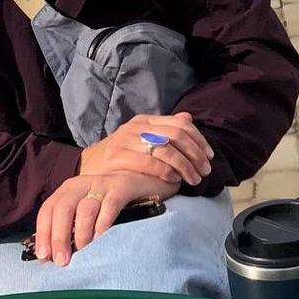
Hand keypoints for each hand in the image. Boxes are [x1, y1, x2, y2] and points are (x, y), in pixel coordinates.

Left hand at [33, 170, 174, 266]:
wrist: (145, 180)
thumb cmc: (112, 200)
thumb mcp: (88, 208)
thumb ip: (71, 226)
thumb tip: (51, 255)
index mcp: (69, 189)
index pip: (48, 209)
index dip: (43, 233)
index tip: (44, 256)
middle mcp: (83, 183)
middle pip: (63, 208)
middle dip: (59, 236)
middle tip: (62, 260)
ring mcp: (103, 184)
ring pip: (85, 208)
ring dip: (81, 233)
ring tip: (82, 250)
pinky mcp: (123, 187)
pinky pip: (110, 205)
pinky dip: (103, 223)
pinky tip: (101, 238)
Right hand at [79, 112, 213, 186]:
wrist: (89, 165)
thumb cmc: (122, 155)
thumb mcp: (143, 138)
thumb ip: (165, 129)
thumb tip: (188, 118)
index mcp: (146, 120)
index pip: (181, 124)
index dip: (199, 140)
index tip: (210, 156)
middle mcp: (137, 126)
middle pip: (177, 135)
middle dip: (196, 154)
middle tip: (205, 171)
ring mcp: (125, 140)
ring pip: (166, 149)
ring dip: (185, 166)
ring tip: (193, 179)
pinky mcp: (117, 156)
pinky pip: (149, 162)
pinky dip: (166, 171)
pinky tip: (174, 180)